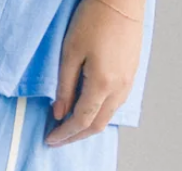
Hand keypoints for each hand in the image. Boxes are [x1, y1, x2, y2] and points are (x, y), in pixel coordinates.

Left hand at [46, 0, 142, 145]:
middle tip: (58, 139)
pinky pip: (114, 105)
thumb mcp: (70, 53)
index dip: (64, 134)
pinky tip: (87, 111)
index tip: (50, 140)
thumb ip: (65, 88)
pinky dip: (98, 114)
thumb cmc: (95, 19)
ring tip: (69, 127)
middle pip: (95, 126)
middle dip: (75, 136)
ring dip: (87, 126)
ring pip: (106, 118)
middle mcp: (118, 89)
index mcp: (102, 85)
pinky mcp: (131, 76)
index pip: (80, 121)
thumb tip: (59, 114)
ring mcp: (128, 83)